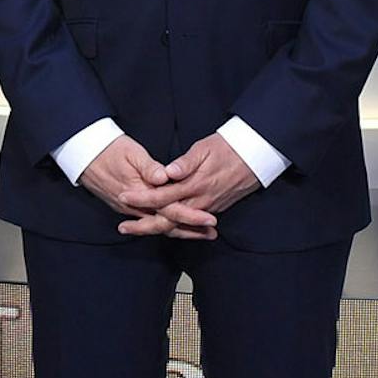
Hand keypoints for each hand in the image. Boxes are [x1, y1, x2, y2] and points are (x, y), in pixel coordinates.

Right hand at [78, 137, 216, 238]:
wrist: (84, 154)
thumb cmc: (109, 149)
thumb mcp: (130, 152)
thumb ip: (148, 166)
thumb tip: (163, 177)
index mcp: (139, 192)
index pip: (170, 209)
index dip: (191, 216)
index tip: (210, 219)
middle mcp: (134, 206)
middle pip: (166, 224)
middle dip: (190, 230)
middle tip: (212, 233)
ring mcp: (130, 210)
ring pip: (159, 226)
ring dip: (180, 230)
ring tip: (202, 233)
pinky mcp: (127, 208)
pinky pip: (151, 221)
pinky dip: (167, 225)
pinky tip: (178, 225)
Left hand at [118, 134, 259, 239]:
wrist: (255, 157)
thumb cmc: (228, 148)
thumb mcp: (205, 149)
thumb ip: (185, 163)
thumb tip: (167, 172)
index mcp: (195, 185)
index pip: (163, 196)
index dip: (142, 197)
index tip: (123, 196)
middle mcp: (200, 201)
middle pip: (168, 220)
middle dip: (144, 225)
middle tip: (122, 227)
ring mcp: (207, 208)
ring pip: (178, 225)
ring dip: (156, 228)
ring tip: (136, 229)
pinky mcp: (213, 209)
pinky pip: (189, 224)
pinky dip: (173, 227)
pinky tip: (160, 226)